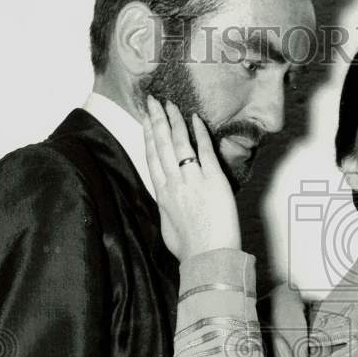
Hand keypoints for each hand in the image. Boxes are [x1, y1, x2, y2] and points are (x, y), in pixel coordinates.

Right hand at [143, 96, 240, 259]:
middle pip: (160, 145)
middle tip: (152, 100)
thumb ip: (168, 208)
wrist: (207, 256)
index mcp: (163, 194)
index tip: (144, 120)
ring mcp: (192, 180)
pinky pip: (203, 150)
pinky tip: (195, 118)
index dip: (146, 136)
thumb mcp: (169, 226)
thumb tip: (169, 203)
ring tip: (170, 104)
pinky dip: (198, 133)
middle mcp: (174, 183)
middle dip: (155, 120)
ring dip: (173, 121)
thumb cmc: (190, 248)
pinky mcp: (213, 180)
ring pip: (178, 143)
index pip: (151, 158)